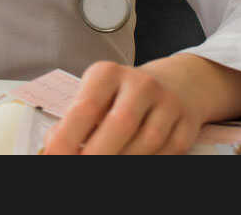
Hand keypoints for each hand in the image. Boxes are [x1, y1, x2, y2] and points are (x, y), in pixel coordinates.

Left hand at [40, 60, 206, 154]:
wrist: (174, 83)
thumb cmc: (121, 96)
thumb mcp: (95, 96)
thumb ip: (75, 120)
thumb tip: (53, 146)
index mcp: (108, 73)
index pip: (85, 107)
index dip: (68, 137)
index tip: (54, 156)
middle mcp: (140, 83)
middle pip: (119, 124)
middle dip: (97, 153)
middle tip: (78, 167)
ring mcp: (167, 102)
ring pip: (147, 142)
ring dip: (124, 161)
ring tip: (104, 166)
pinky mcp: (186, 122)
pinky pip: (168, 151)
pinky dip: (148, 161)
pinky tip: (133, 161)